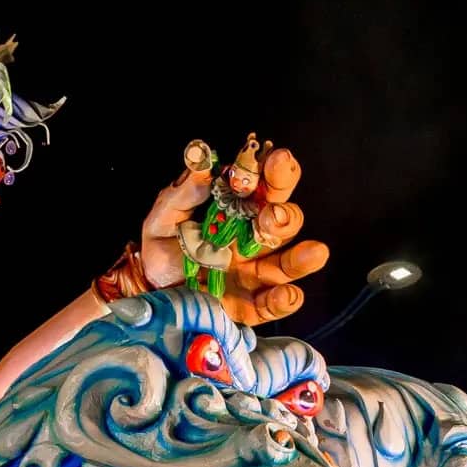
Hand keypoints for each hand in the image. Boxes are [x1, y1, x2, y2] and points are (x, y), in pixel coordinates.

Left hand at [137, 148, 328, 325]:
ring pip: (288, 263)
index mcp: (239, 210)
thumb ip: (184, 191)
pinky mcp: (248, 305)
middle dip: (285, 216)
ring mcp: (255, 273)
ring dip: (301, 258)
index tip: (276, 160)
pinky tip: (287, 293)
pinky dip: (284, 300)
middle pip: (285, 223)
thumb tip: (201, 162)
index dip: (276, 171)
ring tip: (314, 252)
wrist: (152, 288)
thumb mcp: (165, 215)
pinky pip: (271, 304)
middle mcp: (254, 239)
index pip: (266, 186)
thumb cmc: (164, 246)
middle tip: (272, 215)